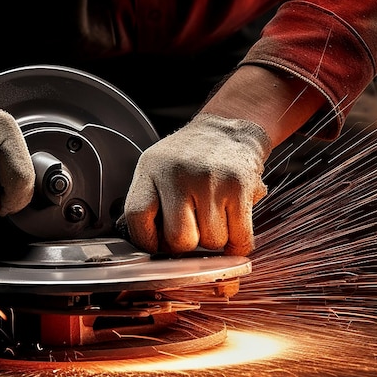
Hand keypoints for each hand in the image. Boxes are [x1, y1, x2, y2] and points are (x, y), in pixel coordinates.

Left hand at [123, 113, 271, 255]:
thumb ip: (149, 204)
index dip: (147, 240)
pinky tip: (233, 229)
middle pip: (179, 238)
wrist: (229, 127)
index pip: (137, 216)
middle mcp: (178, 173)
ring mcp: (210, 181)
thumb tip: (152, 248)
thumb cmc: (191, 156)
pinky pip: (239, 238)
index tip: (157, 246)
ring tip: (213, 217)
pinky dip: (237, 244)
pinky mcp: (239, 187)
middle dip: (186, 246)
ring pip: (212, 242)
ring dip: (214, 240)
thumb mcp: (157, 167)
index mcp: (151, 169)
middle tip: (191, 232)